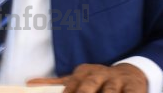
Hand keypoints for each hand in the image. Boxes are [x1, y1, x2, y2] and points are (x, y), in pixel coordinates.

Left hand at [27, 63, 146, 92]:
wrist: (130, 73)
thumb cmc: (98, 80)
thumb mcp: (77, 78)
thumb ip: (55, 83)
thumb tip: (29, 83)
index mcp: (83, 72)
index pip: (71, 84)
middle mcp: (99, 74)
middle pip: (89, 85)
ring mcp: (117, 81)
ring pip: (111, 91)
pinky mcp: (133, 87)